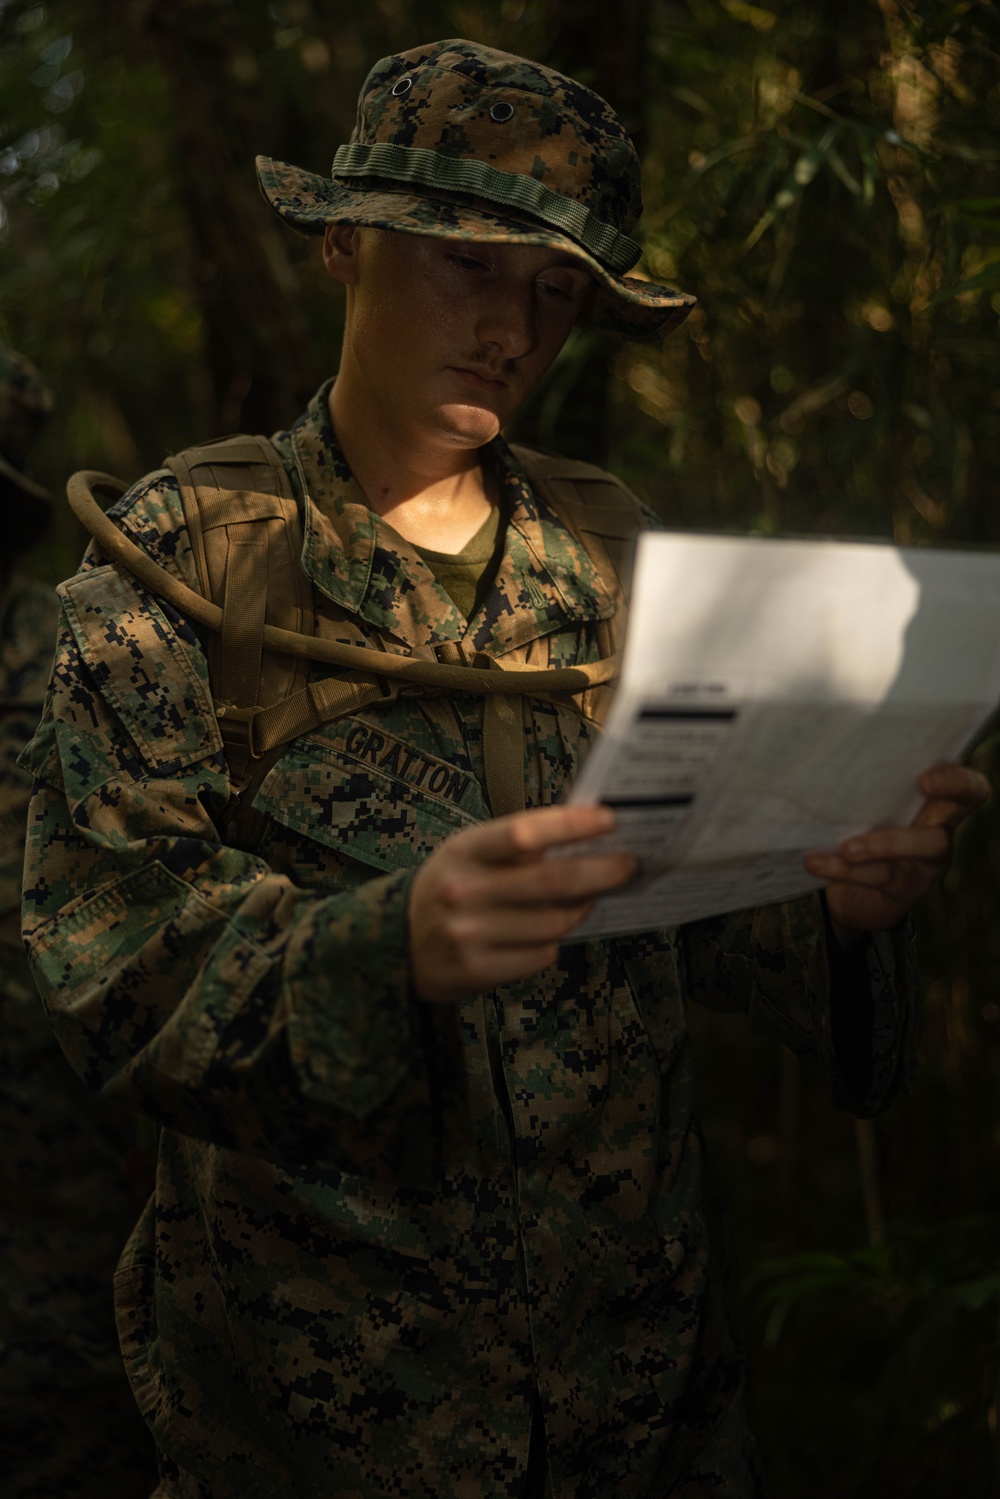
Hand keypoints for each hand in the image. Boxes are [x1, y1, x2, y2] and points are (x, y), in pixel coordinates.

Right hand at [409, 804, 633, 1002]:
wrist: (397, 943)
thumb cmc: (451, 886)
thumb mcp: (469, 853)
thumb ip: (517, 844)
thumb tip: (587, 834)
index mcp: (464, 850)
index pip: (522, 833)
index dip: (570, 826)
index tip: (608, 820)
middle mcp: (463, 890)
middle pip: (550, 880)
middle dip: (600, 871)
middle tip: (628, 865)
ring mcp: (469, 933)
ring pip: (553, 922)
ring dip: (580, 910)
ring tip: (587, 900)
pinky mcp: (477, 969)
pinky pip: (541, 954)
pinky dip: (552, 942)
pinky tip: (546, 933)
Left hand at [803, 763, 989, 938]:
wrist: (847, 898)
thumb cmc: (854, 834)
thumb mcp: (859, 808)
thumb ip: (858, 785)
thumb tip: (819, 754)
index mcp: (930, 800)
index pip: (963, 780)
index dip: (956, 775)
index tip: (926, 774)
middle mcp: (939, 827)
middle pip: (964, 802)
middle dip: (950, 788)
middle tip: (923, 782)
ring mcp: (927, 861)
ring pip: (926, 844)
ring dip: (885, 843)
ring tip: (848, 848)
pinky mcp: (906, 889)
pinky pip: (881, 876)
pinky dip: (845, 869)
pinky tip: (816, 862)